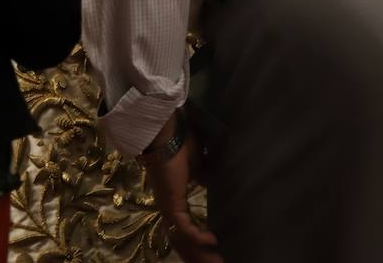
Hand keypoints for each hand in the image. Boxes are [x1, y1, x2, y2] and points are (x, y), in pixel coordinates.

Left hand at [144, 137, 223, 262]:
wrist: (164, 132)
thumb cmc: (179, 143)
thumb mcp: (195, 164)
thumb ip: (200, 176)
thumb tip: (207, 181)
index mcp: (172, 199)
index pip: (184, 229)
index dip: (197, 242)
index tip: (213, 249)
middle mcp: (168, 208)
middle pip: (183, 241)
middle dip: (199, 256)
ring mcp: (168, 207)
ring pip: (183, 240)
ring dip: (200, 252)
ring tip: (218, 260)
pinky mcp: (171, 204)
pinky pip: (185, 228)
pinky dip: (198, 237)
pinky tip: (212, 241)